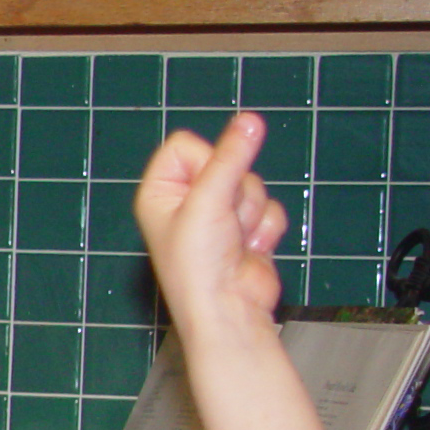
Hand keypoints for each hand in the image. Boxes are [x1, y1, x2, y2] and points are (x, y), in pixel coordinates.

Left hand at [134, 111, 290, 331]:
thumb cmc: (199, 263)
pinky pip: (269, 209)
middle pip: (227, 162)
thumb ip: (231, 157)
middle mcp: (186, 201)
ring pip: (252, 185)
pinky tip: (248, 251)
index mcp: (160, 191)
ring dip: (249, 214)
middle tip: (220, 223)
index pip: (186, 145)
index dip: (205, 161)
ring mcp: (218, 216)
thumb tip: (250, 120)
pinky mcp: (245, 230)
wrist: (228, 308)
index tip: (204, 191)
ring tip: (232, 241)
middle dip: (234, 192)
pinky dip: (264, 230)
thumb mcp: (209, 201)